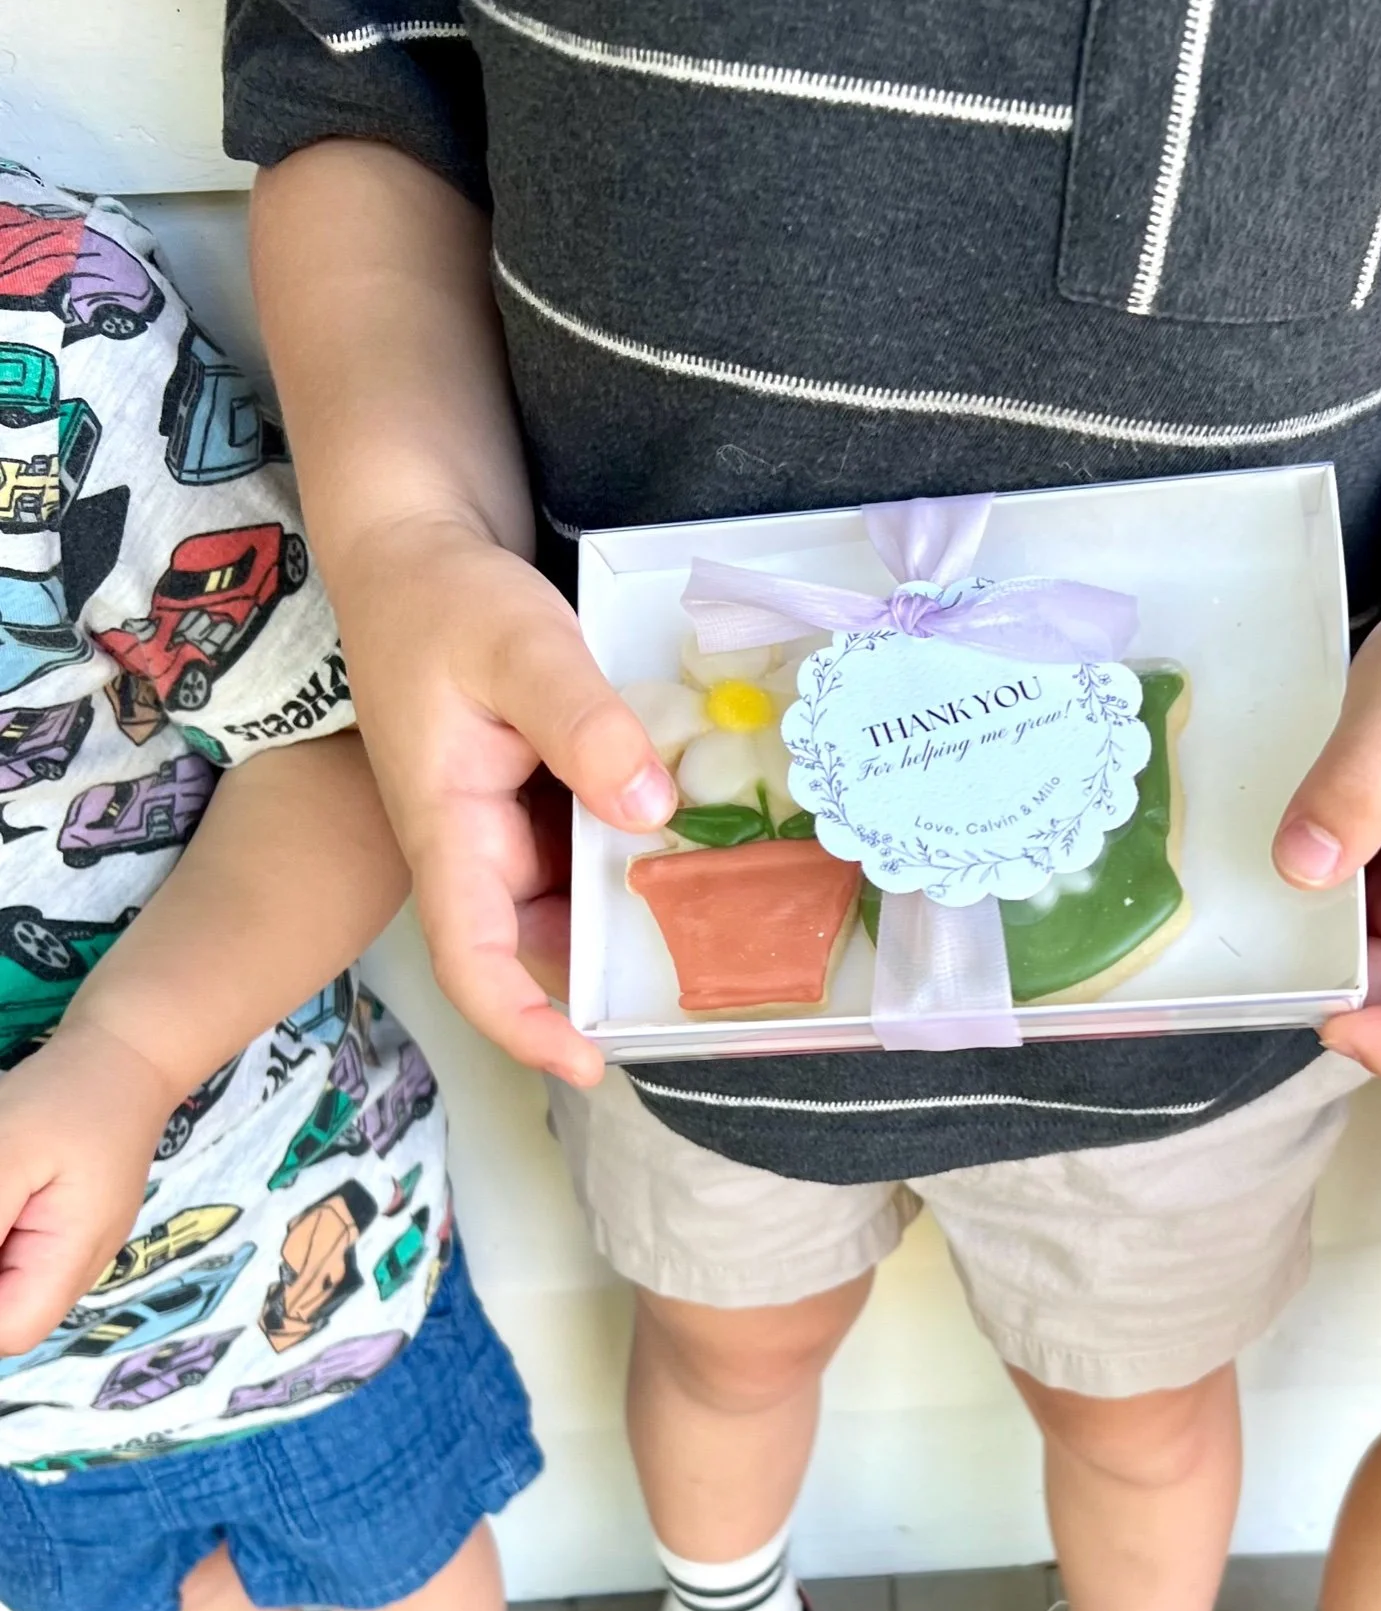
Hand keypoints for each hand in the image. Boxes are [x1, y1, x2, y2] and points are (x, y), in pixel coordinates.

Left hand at [0, 1018, 176, 1357]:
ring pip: (9, 1286)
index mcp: (72, 1258)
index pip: (9, 1331)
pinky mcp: (55, 1224)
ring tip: (2, 1182)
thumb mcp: (7, 1153)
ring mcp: (68, 1247)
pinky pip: (12, 1257)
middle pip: (8, 1314)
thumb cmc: (68, 1098)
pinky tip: (3, 1186)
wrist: (125, 1055)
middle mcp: (75, 1267)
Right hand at [330, 516, 675, 1084]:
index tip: (589, 1064)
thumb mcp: (519, 644)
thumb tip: (650, 809)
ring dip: (635, 918)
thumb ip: (583, 724)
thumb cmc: (447, 596)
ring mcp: (506, 829)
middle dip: (610, 980)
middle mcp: (475, 847)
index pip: (471, 961)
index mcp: (447, 829)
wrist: (416, 546)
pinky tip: (711, 846)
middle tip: (716, 986)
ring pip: (574, 904)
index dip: (523, 1026)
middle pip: (539, 947)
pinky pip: (590, 852)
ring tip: (734, 921)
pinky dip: (639, 860)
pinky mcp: (537, 800)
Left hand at [1273, 580, 1380, 1080]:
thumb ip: (1364, 778)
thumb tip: (1301, 869)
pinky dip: (1302, 907)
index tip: (1334, 1011)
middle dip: (1333, 992)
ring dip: (1306, 948)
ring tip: (1242, 893)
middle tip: (1255, 938)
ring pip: (1366, 966)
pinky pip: (1346, 918)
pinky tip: (1257, 860)